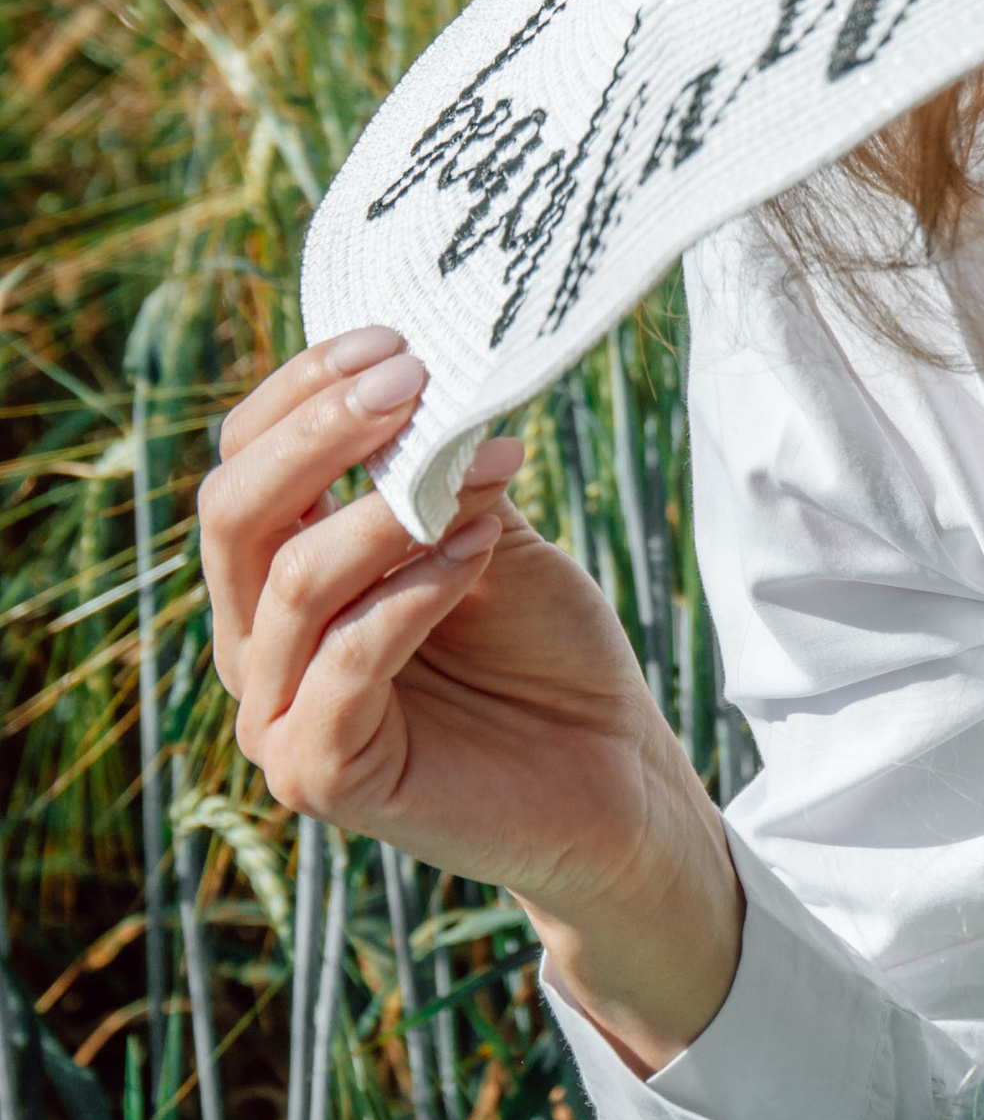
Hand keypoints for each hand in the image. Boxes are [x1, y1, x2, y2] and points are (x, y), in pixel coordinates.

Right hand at [201, 331, 742, 1068]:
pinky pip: (344, 666)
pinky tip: (479, 550)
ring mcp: (278, 717)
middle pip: (232, 515)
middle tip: (411, 381)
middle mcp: (258, 645)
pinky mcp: (321, 777)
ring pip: (290, 584)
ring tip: (483, 467)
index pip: (241, 464)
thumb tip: (429, 384)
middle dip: (318, 434)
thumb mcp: (491, 536)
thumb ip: (440, 473)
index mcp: (278, 580)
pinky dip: (413, 595)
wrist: (615, 780)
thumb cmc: (547, 657)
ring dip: (387, 512)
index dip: (301, 392)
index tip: (393, 340)